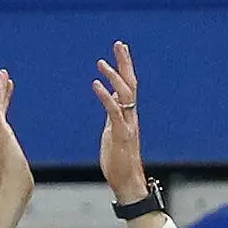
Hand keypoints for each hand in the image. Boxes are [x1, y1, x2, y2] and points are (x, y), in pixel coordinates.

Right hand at [0, 70, 33, 212]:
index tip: (6, 94)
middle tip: (1, 77)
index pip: (0, 123)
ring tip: (2, 73)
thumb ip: (19, 180)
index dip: (3, 108)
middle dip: (0, 94)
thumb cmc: (17, 190)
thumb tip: (24, 192)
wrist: (12, 191)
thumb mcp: (19, 181)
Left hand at [93, 40, 147, 206]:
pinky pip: (114, 111)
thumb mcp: (113, 133)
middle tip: (118, 44)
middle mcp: (131, 117)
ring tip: (101, 63)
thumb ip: (113, 116)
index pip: (129, 86)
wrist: (127, 183)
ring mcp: (128, 125)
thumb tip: (111, 101)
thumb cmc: (119, 162)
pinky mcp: (121, 135)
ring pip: (124, 95)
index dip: (125, 67)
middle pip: (130, 84)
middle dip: (125, 63)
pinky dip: (105, 96)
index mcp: (129, 116)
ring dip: (113, 77)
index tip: (121, 49)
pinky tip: (96, 85)